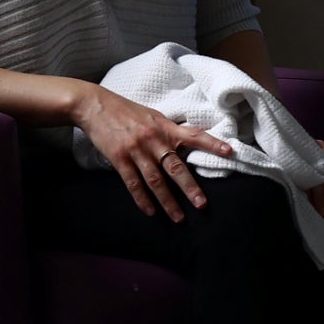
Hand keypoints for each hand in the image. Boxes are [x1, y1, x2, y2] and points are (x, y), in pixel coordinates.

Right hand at [72, 85, 236, 221]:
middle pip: (175, 167)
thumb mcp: (152, 116)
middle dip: (190, 187)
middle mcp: (153, 139)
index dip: (212, 144)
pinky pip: (133, 183)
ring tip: (178, 218)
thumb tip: (186, 142)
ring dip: (168, 201)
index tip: (230, 152)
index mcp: (165, 127)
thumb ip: (168, 130)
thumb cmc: (125, 110)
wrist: (94, 105)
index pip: (194, 135)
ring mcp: (136, 150)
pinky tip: (151, 212)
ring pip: (156, 180)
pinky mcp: (119, 158)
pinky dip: (142, 199)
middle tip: (202, 205)